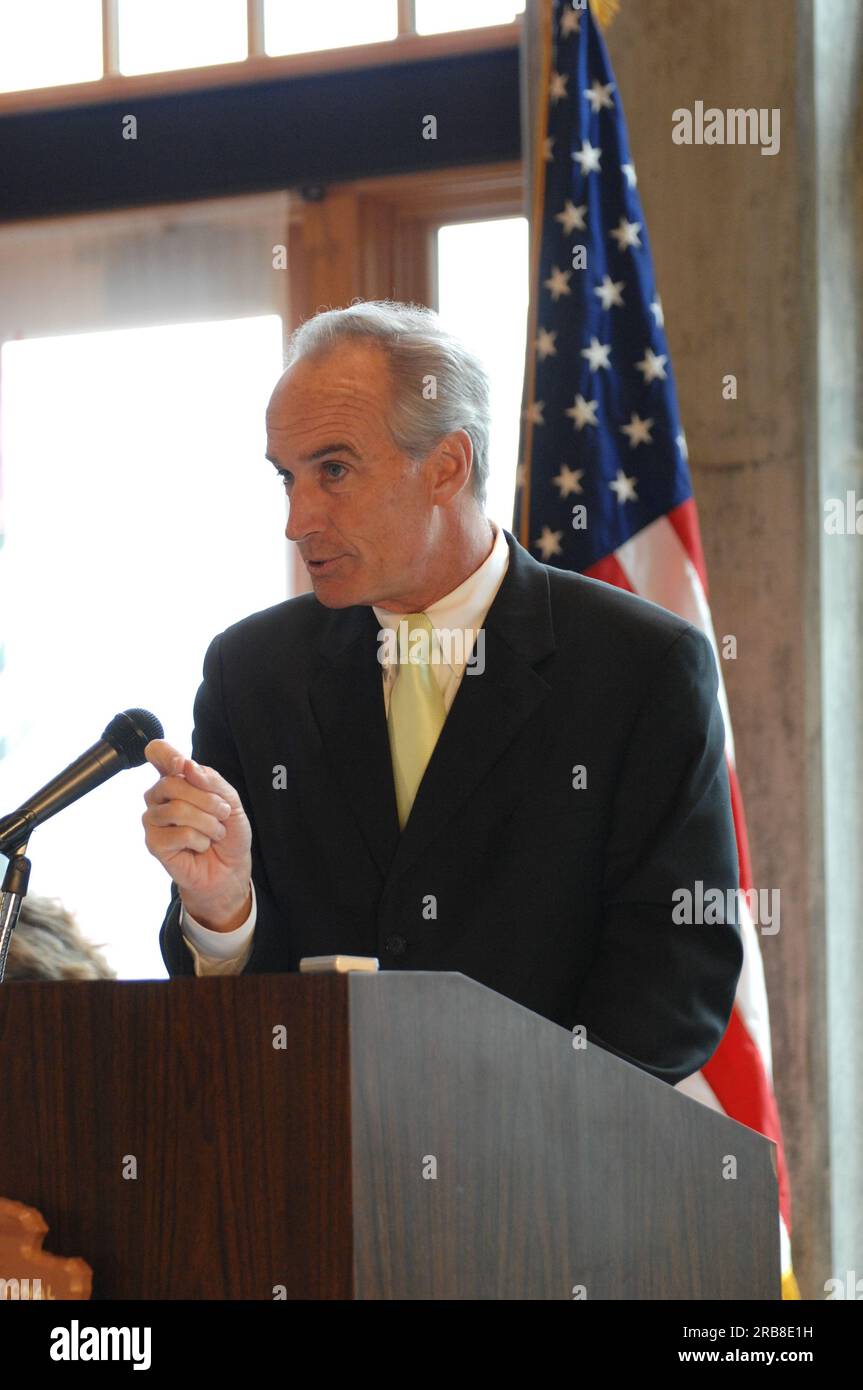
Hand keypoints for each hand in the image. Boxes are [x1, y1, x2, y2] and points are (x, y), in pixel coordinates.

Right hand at [142, 739, 252, 929]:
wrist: (229, 868)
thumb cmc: (228, 832)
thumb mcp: (230, 801)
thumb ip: (211, 780)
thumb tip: (186, 765)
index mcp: (176, 777)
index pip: (158, 752)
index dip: (165, 754)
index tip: (180, 763)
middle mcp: (159, 795)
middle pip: (172, 782)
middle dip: (207, 799)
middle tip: (222, 813)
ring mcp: (153, 818)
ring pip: (177, 808)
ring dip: (208, 822)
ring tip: (215, 832)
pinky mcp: (153, 842)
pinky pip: (180, 833)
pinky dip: (201, 840)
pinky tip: (201, 845)